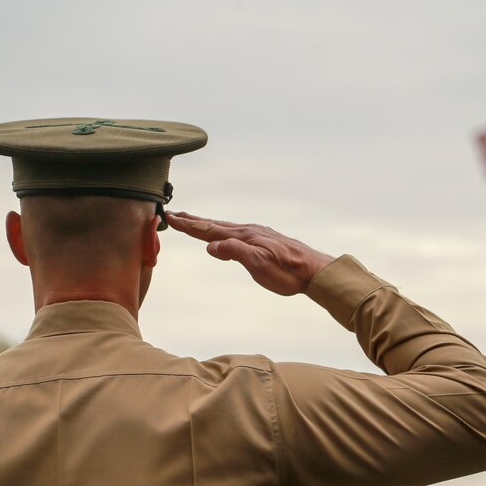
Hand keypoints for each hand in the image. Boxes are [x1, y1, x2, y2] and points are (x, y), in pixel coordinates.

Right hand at [166, 211, 333, 295]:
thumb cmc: (288, 271)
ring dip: (208, 225)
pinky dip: (223, 232)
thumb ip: (235, 252)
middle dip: (194, 220)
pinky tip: (226, 237)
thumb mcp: (259, 265)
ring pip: (226, 228)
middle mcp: (248, 232)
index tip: (171, 218)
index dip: (189, 225)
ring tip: (195, 222)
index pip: (210, 230)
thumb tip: (210, 246)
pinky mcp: (264, 241)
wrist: (314, 270)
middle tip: (175, 214)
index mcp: (243, 237)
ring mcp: (257, 235)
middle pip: (215, 225)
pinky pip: (237, 233)